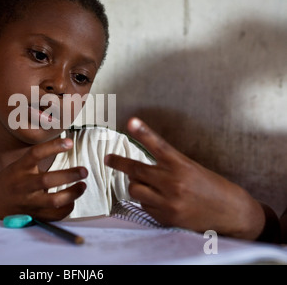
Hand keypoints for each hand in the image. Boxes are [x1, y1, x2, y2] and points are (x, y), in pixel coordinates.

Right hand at [0, 137, 86, 220]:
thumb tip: (67, 145)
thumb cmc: (9, 180)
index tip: (70, 142)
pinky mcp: (32, 215)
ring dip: (72, 194)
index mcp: (19, 168)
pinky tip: (72, 201)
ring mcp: (28, 202)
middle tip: (84, 171)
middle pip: (47, 180)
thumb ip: (38, 159)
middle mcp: (23, 185)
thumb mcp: (19, 164)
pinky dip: (66, 209)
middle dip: (69, 175)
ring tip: (82, 186)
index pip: (35, 154)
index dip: (52, 147)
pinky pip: (54, 215)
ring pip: (53, 201)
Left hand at [104, 117, 264, 239]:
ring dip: (136, 185)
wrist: (231, 213)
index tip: (130, 122)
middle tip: (109, 158)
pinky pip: (144, 206)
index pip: (159, 146)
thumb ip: (168, 166)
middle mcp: (174, 183)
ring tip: (147, 185)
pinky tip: (161, 201)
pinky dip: (147, 201)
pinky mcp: (166, 218)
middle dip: (118, 163)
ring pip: (135, 189)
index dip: (143, 133)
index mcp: (182, 166)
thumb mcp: (192, 169)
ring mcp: (169, 202)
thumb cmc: (212, 187)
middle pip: (136, 170)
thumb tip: (139, 169)